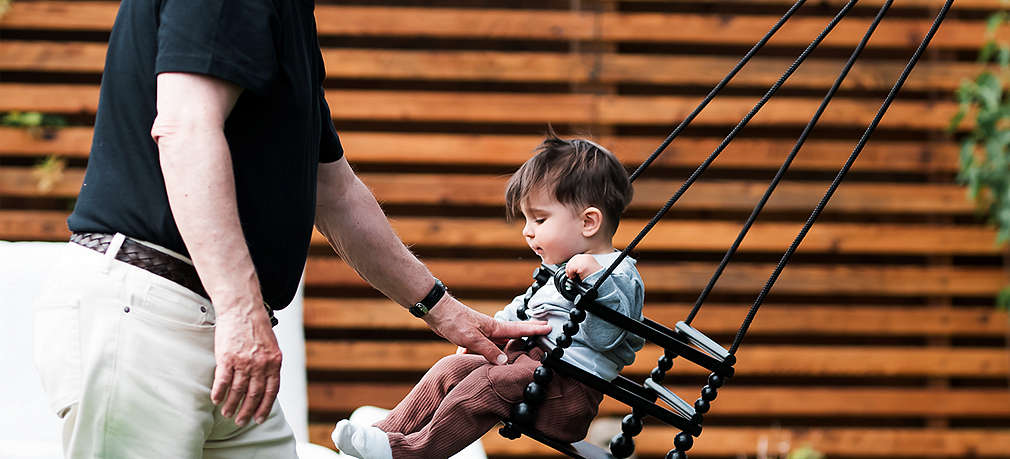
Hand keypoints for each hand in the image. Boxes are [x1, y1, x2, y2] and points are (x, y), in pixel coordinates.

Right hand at [210, 304, 281, 426]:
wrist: (242, 308)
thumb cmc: (256, 326)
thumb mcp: (271, 346)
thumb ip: (270, 364)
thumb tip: (267, 383)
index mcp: (274, 362)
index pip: (271, 391)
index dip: (265, 407)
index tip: (259, 419)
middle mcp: (260, 364)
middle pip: (254, 395)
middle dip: (247, 411)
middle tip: (241, 421)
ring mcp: (244, 362)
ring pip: (238, 391)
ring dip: (231, 405)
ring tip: (227, 413)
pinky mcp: (227, 358)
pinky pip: (223, 381)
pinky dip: (219, 393)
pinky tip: (216, 400)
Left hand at [424, 295, 551, 364]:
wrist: (436, 312)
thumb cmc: (454, 321)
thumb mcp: (472, 339)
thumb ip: (488, 350)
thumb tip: (504, 362)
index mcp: (495, 328)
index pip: (520, 329)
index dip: (535, 329)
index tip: (549, 328)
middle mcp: (491, 330)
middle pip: (513, 335)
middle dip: (527, 336)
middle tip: (542, 334)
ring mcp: (481, 333)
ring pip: (496, 344)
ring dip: (502, 351)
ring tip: (512, 357)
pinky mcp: (471, 337)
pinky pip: (481, 349)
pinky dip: (479, 355)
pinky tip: (472, 361)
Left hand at [565, 254, 601, 281]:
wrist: (601, 280)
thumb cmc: (595, 276)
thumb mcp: (588, 267)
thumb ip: (581, 264)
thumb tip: (571, 268)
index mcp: (587, 257)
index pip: (575, 258)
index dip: (571, 264)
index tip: (569, 270)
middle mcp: (585, 257)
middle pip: (572, 261)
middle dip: (569, 268)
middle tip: (569, 275)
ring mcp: (583, 261)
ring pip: (571, 265)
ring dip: (570, 272)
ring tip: (572, 276)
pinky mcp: (582, 267)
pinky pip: (571, 269)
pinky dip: (571, 274)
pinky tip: (574, 277)